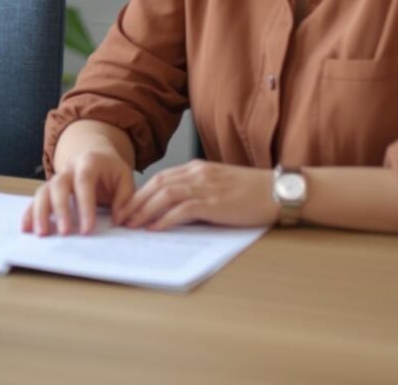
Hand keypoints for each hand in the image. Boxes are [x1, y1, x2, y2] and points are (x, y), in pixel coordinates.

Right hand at [22, 150, 135, 235]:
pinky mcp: (49, 189)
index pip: (84, 181)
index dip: (85, 205)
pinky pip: (36, 199)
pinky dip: (29, 213)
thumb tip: (118, 219)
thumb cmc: (110, 169)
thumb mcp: (124, 176)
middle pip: (58, 185)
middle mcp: (68, 168)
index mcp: (89, 162)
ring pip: (43, 191)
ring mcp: (56, 178)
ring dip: (40, 212)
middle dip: (60, 209)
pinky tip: (26, 228)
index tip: (87, 229)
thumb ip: (125, 197)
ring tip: (41, 233)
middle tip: (64, 233)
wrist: (95, 153)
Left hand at [117, 160, 277, 230]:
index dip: (140, 193)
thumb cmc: (251, 192)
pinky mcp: (215, 202)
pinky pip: (184, 209)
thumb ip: (197, 192)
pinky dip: (166, 218)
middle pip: (157, 184)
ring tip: (132, 224)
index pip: (160, 178)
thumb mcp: (218, 186)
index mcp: (197, 168)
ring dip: (145, 210)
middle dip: (135, 201)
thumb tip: (174, 210)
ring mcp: (206, 186)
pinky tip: (155, 228)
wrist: (277, 191)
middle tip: (121, 218)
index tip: (127, 207)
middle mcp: (197, 173)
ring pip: (165, 194)